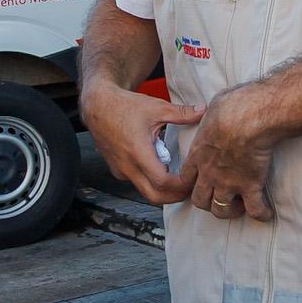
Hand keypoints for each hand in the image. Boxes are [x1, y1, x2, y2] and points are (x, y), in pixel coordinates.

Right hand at [79, 82, 202, 205]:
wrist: (98, 106)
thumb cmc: (125, 106)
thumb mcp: (157, 108)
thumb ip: (182, 113)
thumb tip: (204, 111)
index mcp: (138, 152)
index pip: (162, 182)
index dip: (181, 185)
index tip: (193, 179)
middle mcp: (127, 166)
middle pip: (154, 196)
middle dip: (174, 197)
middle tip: (190, 188)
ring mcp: (121, 170)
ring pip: (145, 191)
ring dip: (163, 190)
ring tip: (180, 180)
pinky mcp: (117, 170)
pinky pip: (137, 182)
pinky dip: (151, 181)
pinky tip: (162, 169)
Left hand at [177, 88, 277, 223]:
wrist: (251, 116)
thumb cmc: (233, 106)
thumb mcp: (214, 107)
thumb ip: (211, 116)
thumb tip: (216, 109)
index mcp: (199, 154)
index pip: (186, 179)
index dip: (191, 184)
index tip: (200, 182)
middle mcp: (209, 173)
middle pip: (199, 200)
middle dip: (207, 202)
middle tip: (219, 198)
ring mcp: (229, 182)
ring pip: (221, 210)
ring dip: (230, 211)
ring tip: (240, 206)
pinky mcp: (250, 185)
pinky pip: (254, 209)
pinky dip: (260, 214)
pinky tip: (266, 214)